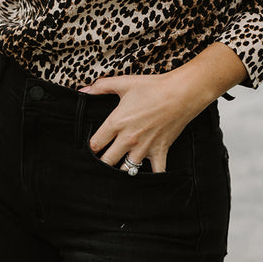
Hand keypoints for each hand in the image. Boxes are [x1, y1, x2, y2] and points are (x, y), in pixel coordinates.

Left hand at [80, 44, 246, 173]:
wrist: (179, 93)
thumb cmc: (152, 87)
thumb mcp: (124, 83)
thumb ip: (101, 86)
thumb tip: (83, 91)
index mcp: (116, 122)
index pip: (95, 144)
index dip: (91, 147)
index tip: (93, 147)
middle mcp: (128, 139)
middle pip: (107, 162)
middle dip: (103, 162)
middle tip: (104, 160)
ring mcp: (144, 148)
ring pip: (126, 170)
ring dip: (122, 170)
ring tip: (120, 166)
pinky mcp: (159, 152)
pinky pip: (155, 173)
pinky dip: (151, 177)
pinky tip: (146, 178)